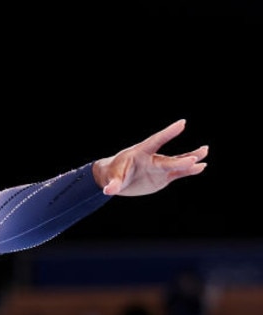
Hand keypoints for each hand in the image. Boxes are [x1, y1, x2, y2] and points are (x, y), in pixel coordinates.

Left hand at [93, 119, 207, 196]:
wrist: (115, 179)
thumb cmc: (112, 174)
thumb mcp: (111, 180)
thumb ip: (113, 184)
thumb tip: (109, 190)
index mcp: (140, 153)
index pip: (156, 141)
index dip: (168, 133)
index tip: (182, 123)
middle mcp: (152, 159)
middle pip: (168, 159)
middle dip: (181, 159)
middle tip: (194, 158)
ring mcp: (159, 167)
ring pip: (177, 162)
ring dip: (191, 158)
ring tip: (205, 151)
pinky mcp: (163, 176)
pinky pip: (178, 173)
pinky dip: (189, 170)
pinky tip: (201, 166)